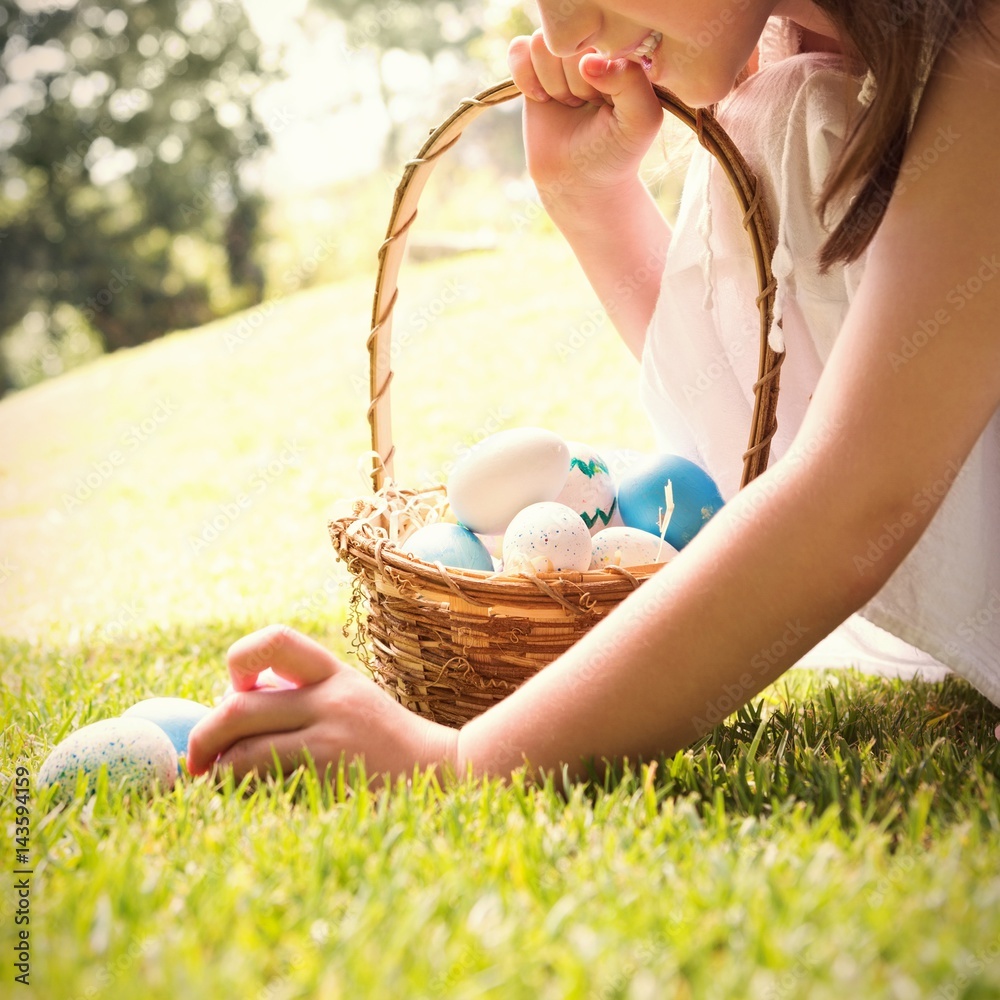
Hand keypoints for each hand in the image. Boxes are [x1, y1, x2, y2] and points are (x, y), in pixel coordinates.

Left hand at [186, 625, 458, 784]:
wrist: (446, 772)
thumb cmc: (387, 742)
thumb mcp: (350, 700)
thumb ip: (301, 696)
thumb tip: (230, 703)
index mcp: (335, 673)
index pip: (277, 641)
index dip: (240, 660)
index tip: (233, 690)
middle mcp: (331, 698)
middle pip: (240, 705)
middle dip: (205, 734)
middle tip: (196, 759)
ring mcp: (330, 738)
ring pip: (244, 750)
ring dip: (219, 771)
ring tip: (219, 783)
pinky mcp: (328, 777)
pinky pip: (265, 783)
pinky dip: (245, 793)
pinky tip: (251, 800)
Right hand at [507, 29, 663, 206]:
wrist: (581, 181)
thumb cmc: (615, 151)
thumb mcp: (640, 121)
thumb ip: (631, 82)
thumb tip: (588, 60)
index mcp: (622, 49)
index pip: (599, 36)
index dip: (595, 76)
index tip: (605, 103)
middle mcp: (592, 45)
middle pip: (566, 41)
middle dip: (573, 83)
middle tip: (585, 106)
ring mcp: (561, 56)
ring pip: (540, 44)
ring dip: (551, 82)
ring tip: (568, 103)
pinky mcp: (534, 69)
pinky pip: (518, 50)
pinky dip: (525, 77)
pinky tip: (541, 99)